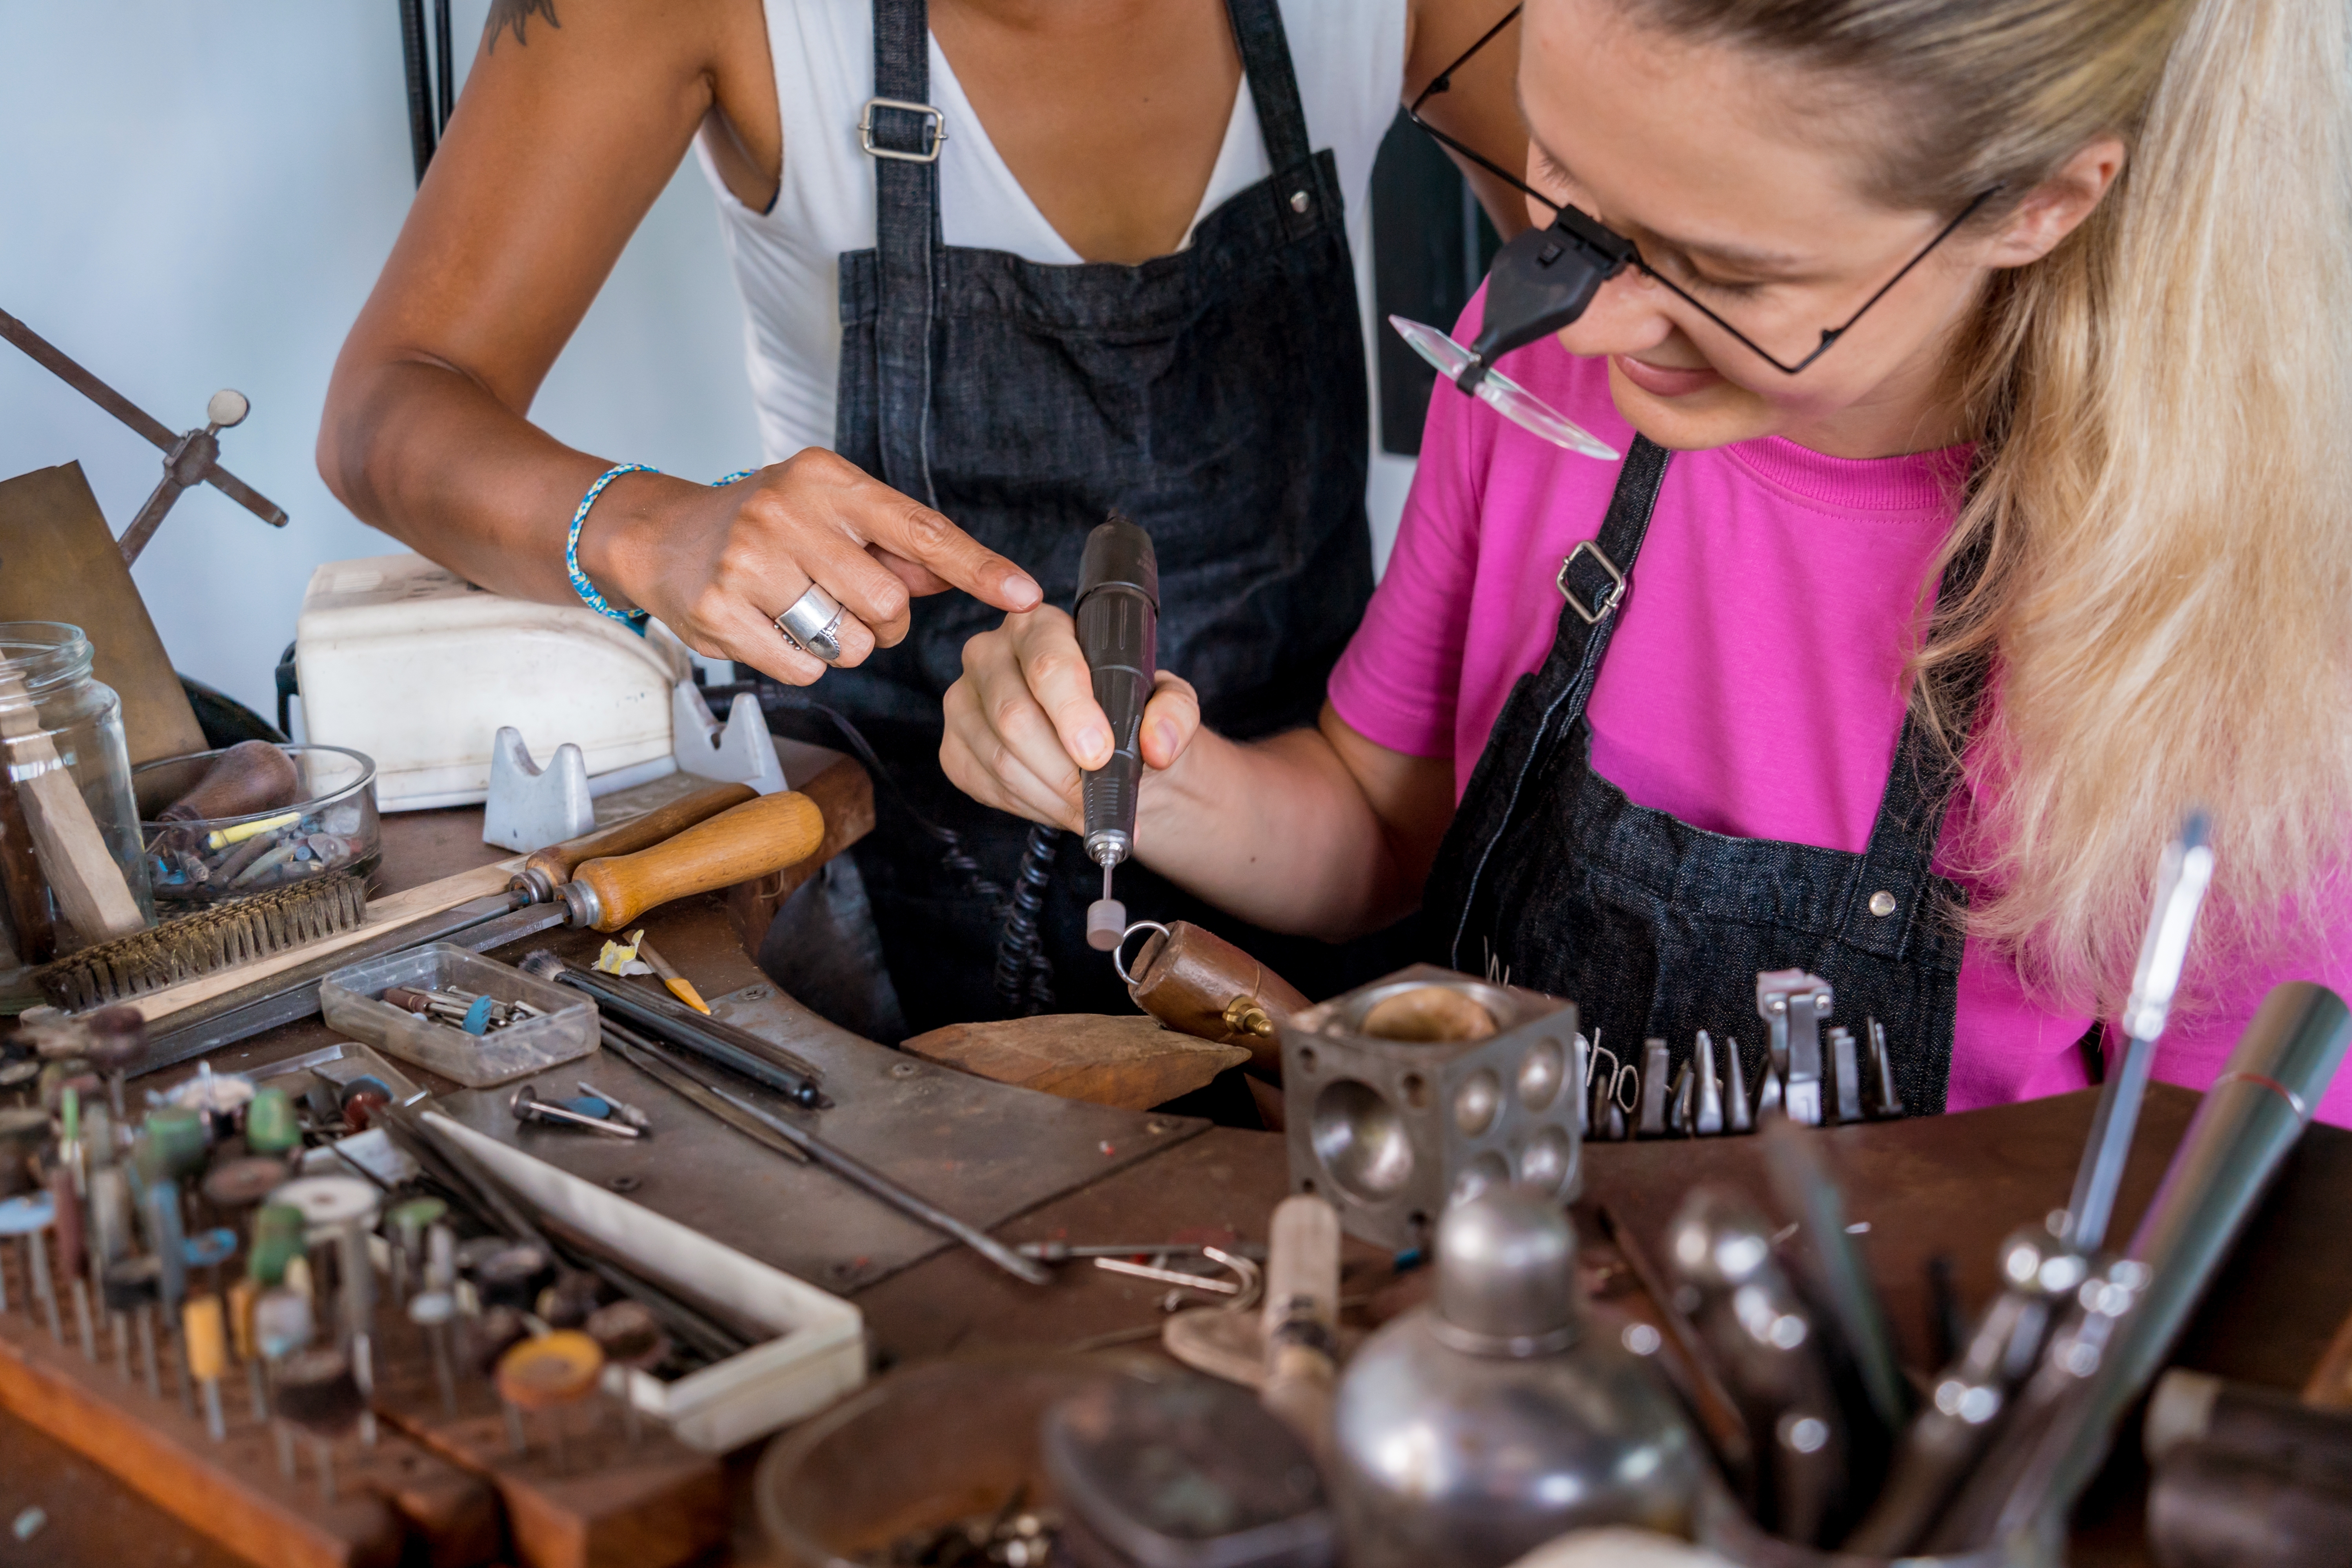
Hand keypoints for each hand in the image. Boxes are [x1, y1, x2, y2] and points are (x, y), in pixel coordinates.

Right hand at [584, 448, 1041, 684]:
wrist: (660, 537)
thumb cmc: (763, 524)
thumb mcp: (830, 513)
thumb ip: (897, 544)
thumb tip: (962, 574)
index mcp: (827, 480)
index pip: (920, 528)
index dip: (977, 566)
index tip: (1024, 594)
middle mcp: (787, 511)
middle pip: (888, 602)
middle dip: (884, 621)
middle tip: (848, 604)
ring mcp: (750, 561)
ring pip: (850, 641)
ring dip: (844, 644)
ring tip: (806, 612)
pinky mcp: (722, 611)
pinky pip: (807, 669)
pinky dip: (804, 663)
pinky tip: (775, 629)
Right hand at [941, 606, 1200, 828]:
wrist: (1105, 746)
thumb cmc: (1128, 712)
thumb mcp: (1169, 702)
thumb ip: (1174, 714)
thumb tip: (1158, 746)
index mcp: (1039, 625)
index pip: (1046, 663)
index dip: (1072, 711)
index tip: (1099, 753)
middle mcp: (989, 654)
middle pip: (1014, 716)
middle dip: (1063, 769)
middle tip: (1099, 800)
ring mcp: (963, 701)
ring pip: (999, 758)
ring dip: (1051, 796)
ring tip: (1089, 812)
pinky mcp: (954, 748)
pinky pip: (985, 785)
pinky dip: (1029, 806)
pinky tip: (1059, 807)